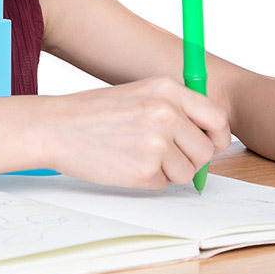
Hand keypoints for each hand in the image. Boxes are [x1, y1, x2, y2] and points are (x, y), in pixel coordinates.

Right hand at [45, 76, 230, 189]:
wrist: (57, 127)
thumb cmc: (95, 112)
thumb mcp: (139, 93)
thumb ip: (174, 108)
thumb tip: (210, 137)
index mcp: (167, 89)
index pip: (217, 117)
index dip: (217, 136)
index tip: (209, 143)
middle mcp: (166, 112)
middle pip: (207, 149)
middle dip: (192, 158)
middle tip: (166, 155)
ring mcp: (157, 142)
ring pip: (189, 171)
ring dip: (169, 171)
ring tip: (137, 154)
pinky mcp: (145, 170)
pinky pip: (165, 184)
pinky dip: (149, 180)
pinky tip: (126, 163)